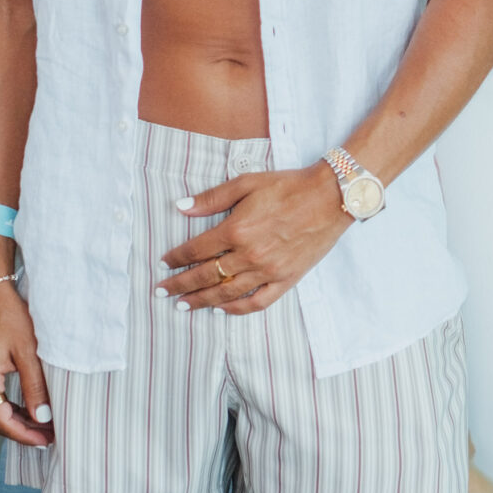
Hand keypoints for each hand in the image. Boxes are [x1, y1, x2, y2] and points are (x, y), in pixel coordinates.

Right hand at [0, 279, 52, 447]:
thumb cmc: (9, 315)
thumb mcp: (29, 352)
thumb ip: (35, 386)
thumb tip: (42, 417)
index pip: (1, 422)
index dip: (25, 435)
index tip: (47, 441)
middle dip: (22, 430)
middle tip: (49, 436)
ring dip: (15, 419)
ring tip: (42, 424)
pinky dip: (8, 406)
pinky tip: (27, 406)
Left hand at [159, 164, 347, 313]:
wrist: (331, 196)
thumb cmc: (289, 185)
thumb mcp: (247, 182)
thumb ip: (212, 198)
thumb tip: (181, 207)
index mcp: (237, 229)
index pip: (196, 249)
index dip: (176, 258)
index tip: (163, 263)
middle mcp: (249, 254)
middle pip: (206, 275)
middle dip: (179, 285)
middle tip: (161, 291)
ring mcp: (268, 270)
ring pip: (226, 293)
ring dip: (201, 301)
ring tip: (183, 306)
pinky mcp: (286, 279)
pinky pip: (258, 302)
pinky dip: (237, 310)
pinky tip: (222, 310)